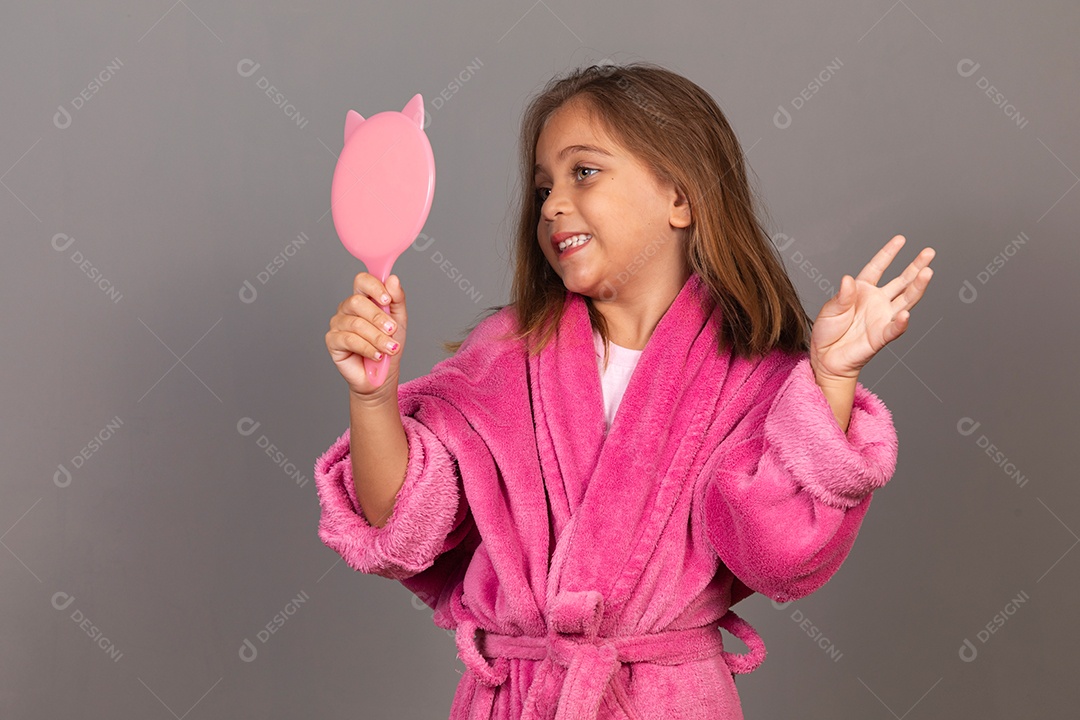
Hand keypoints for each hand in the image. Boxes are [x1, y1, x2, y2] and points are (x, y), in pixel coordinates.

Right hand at [325, 272, 407, 402]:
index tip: (387, 300)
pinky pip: (349, 340)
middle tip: (392, 330)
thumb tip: (393, 280)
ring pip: (356, 324)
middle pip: (357, 302)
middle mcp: (347, 309)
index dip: (374, 287)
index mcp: (363, 299)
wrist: (381, 376)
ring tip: (390, 348)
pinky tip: (377, 355)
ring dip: (377, 337)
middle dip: (378, 317)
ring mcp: (338, 324)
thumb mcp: (399, 321)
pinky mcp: (332, 341)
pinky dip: (367, 348)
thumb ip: (397, 300)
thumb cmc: (388, 346)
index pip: (362, 281)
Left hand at [809, 235, 934, 381]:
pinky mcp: (881, 336)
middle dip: (915, 266)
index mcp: (862, 290)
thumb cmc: (827, 332)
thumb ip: (842, 296)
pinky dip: (900, 322)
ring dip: (917, 287)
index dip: (888, 253)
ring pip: (905, 300)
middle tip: (929, 252)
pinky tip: (906, 314)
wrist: (826, 357)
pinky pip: (893, 328)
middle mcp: (877, 301)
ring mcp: (882, 317)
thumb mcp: (830, 309)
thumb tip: (848, 279)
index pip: (878, 267)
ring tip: (928, 272)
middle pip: (901, 281)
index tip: (901, 239)